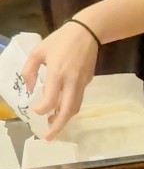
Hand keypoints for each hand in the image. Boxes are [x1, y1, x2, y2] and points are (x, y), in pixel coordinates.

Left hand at [22, 21, 98, 138]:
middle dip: (58, 126)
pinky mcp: (88, 81)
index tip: (35, 109)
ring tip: (53, 123)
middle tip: (49, 137)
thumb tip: (29, 87)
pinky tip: (60, 104)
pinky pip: (78, 98)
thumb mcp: (37, 51)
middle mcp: (72, 81)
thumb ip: (29, 70)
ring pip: (75, 107)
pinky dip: (69, 106)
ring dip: (64, 118)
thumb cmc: (60, 40)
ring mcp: (82, 82)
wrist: (88, 31)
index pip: (51, 101)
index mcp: (57, 73)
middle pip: (67, 111)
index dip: (41, 110)